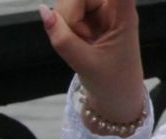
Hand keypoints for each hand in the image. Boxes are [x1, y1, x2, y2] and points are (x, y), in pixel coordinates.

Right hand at [39, 1, 144, 121]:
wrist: (117, 102)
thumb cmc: (112, 83)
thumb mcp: (85, 63)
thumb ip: (62, 37)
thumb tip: (41, 11)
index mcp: (123, 15)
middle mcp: (113, 8)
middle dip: (70, 13)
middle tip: (82, 38)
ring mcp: (99, 11)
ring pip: (67, 1)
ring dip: (67, 22)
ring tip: (83, 44)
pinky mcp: (88, 18)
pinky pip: (65, 12)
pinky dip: (65, 26)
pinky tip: (79, 41)